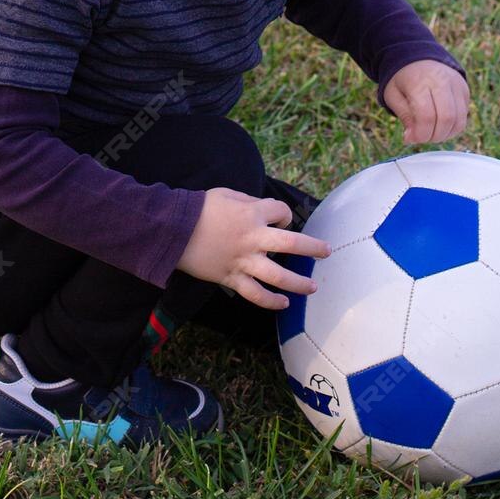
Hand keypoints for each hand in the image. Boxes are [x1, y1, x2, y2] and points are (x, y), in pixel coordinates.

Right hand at [175, 187, 331, 310]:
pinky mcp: (231, 278)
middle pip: (291, 245)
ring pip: (277, 276)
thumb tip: (265, 210)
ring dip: (298, 283)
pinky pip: (255, 294)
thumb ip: (250, 203)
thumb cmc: (200, 208)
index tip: (282, 220)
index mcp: (252, 214)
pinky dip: (270, 301)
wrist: (173, 230)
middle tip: (326, 252)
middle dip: (312, 248)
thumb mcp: (228, 194)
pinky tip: (283, 304)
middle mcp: (253, 238)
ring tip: (312, 287)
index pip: (281, 213)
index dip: (285, 216)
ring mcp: (243, 261)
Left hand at [382, 59, 469, 144]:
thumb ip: (404, 116)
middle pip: (446, 119)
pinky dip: (452, 128)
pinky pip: (463, 117)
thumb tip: (412, 138)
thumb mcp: (393, 95)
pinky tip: (439, 126)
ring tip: (430, 133)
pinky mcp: (464, 90)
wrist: (418, 58)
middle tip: (422, 137)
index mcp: (420, 80)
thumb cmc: (403, 79)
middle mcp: (442, 80)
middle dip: (433, 136)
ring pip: (458, 121)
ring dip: (444, 135)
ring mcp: (456, 84)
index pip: (426, 115)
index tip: (410, 138)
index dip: (420, 134)